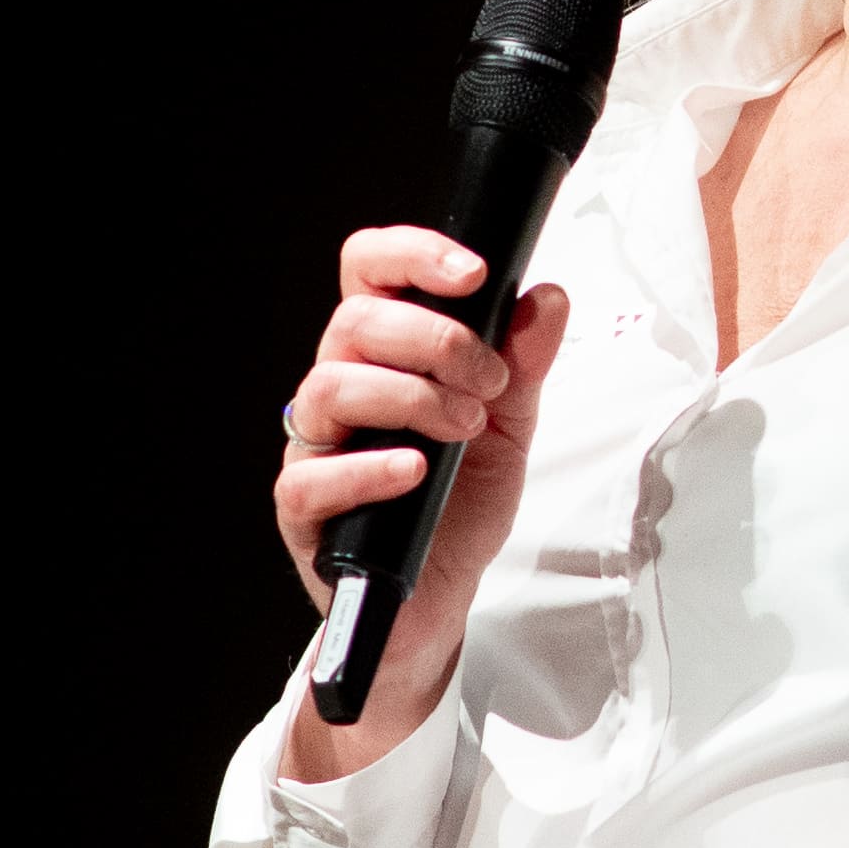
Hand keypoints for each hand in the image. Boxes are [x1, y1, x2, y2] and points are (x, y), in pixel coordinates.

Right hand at [273, 227, 570, 777]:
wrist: (443, 592)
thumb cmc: (463, 499)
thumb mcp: (512, 423)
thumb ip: (526, 362)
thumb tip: (545, 299)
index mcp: (387, 351)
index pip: (371, 271)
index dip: (412, 254)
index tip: (474, 273)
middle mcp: (342, 386)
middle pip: (354, 321)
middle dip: (436, 340)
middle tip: (489, 382)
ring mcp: (317, 445)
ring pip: (329, 385)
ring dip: (412, 398)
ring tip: (465, 428)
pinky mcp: (303, 507)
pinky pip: (311, 474)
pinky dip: (370, 467)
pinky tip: (415, 472)